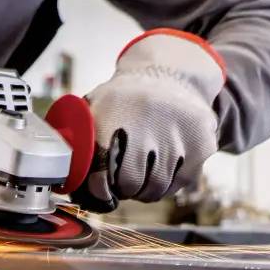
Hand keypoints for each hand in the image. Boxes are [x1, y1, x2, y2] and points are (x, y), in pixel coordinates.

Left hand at [84, 29, 223, 203]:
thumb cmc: (125, 101)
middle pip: (129, 183)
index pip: (100, 170)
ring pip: (155, 189)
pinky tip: (163, 163)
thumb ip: (78, 140)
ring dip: (145, 188)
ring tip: (143, 168)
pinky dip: (167, 183)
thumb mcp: (96, 106)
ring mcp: (178, 133)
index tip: (99, 192)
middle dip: (122, 187)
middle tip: (122, 178)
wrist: (170, 77)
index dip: (97, 189)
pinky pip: (178, 184)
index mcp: (113, 111)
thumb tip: (68, 182)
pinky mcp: (201, 144)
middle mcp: (147, 120)